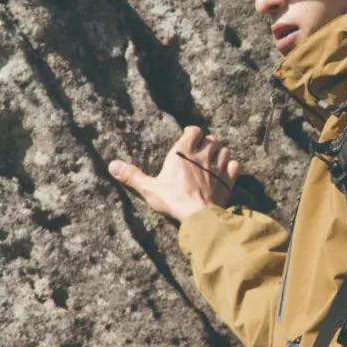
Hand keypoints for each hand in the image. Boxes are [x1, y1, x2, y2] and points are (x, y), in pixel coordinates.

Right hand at [108, 125, 240, 220]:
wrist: (198, 215)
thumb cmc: (173, 200)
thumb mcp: (149, 188)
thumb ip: (132, 176)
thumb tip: (112, 165)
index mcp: (183, 153)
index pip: (194, 131)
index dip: (193, 133)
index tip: (189, 137)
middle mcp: (202, 156)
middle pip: (211, 139)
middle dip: (207, 142)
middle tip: (201, 150)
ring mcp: (217, 167)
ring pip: (224, 150)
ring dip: (220, 153)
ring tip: (213, 159)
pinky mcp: (228, 180)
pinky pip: (234, 165)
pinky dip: (231, 166)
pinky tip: (226, 171)